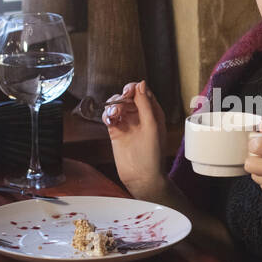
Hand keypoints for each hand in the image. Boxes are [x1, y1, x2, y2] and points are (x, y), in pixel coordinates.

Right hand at [103, 79, 165, 194]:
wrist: (141, 176)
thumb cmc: (152, 155)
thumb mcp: (151, 126)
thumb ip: (145, 104)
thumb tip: (141, 84)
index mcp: (153, 113)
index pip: (143, 93)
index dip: (135, 89)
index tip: (128, 92)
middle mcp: (140, 116)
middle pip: (128, 97)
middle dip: (122, 97)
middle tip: (120, 103)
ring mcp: (127, 124)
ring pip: (117, 105)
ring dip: (113, 105)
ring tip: (114, 115)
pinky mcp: (116, 131)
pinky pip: (109, 116)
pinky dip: (107, 114)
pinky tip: (109, 119)